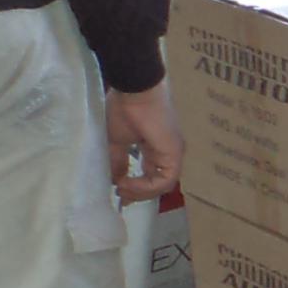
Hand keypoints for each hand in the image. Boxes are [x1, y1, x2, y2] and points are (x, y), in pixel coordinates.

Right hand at [106, 83, 183, 204]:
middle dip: (139, 194)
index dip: (137, 188)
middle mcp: (169, 153)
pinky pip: (165, 179)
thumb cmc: (125, 109)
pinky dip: (147, 186)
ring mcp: (174, 153)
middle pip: (159, 183)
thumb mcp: (117, 141)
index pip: (153, 176)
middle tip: (121, 197)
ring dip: (141, 191)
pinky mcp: (174, 153)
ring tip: (122, 190)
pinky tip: (128, 183)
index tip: (120, 192)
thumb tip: (114, 179)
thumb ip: (118, 161)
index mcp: (157, 149)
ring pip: (164, 184)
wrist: (134, 91)